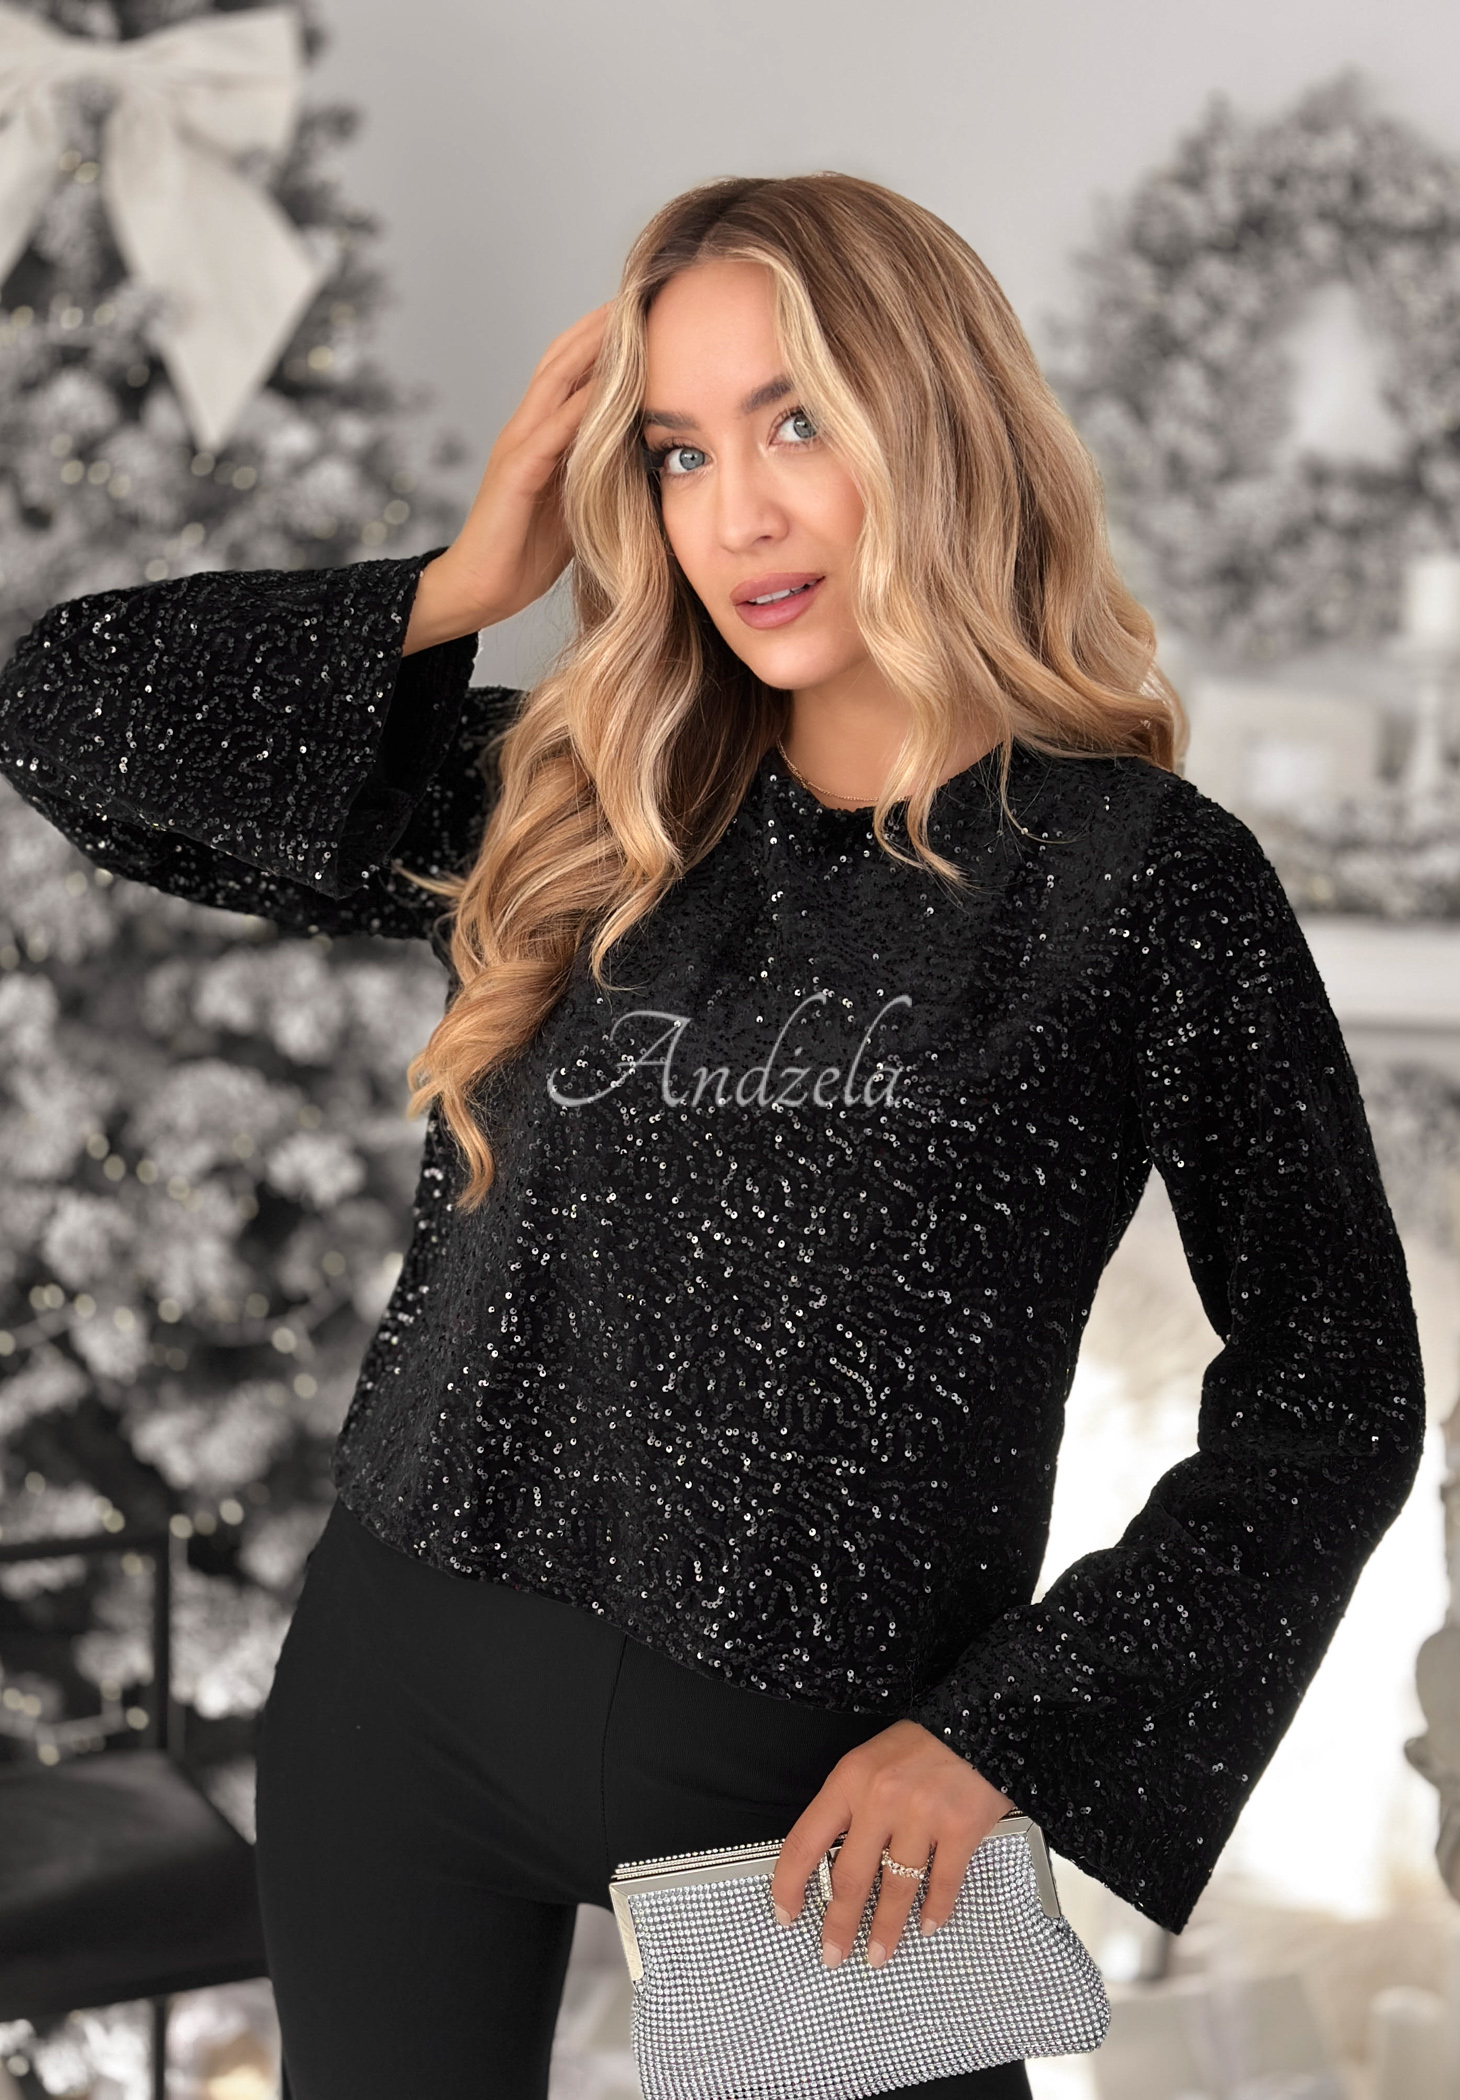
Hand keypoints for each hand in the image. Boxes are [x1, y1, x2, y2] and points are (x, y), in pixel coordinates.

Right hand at [404, 302, 610, 652]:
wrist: (480, 590)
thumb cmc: (526, 552)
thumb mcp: (578, 502)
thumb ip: (600, 470)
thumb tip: (644, 454)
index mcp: (541, 434)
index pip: (572, 371)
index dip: (603, 338)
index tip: (643, 312)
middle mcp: (526, 429)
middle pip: (562, 359)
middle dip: (599, 324)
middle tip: (638, 292)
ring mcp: (518, 447)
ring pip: (555, 382)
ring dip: (590, 348)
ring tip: (626, 317)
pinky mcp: (516, 474)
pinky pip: (552, 431)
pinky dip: (580, 405)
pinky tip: (609, 386)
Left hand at [769, 1720, 1014, 1970]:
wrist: (980, 1717)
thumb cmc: (922, 1741)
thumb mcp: (871, 1759)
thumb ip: (850, 1803)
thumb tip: (829, 1860)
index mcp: (850, 1779)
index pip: (805, 1841)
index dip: (789, 1884)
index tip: (785, 1913)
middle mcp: (881, 1799)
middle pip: (850, 1878)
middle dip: (838, 1925)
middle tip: (833, 1954)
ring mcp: (923, 1815)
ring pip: (895, 1888)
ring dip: (885, 1930)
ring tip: (877, 1954)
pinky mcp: (962, 1829)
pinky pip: (943, 1883)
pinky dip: (934, 1910)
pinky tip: (927, 1925)